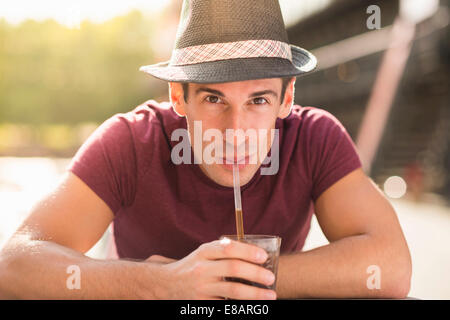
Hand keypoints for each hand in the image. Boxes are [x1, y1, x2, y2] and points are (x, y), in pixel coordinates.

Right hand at [151, 239, 276, 299]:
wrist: (167, 284)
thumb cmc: (194, 265)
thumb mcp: (205, 252)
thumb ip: (224, 250)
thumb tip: (257, 252)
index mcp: (204, 251)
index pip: (228, 248)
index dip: (248, 251)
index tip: (264, 256)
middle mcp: (202, 268)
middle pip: (233, 269)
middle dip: (255, 273)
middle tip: (271, 278)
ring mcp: (201, 288)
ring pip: (232, 291)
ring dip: (255, 294)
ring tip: (270, 296)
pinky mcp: (202, 304)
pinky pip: (226, 305)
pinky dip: (241, 306)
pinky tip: (253, 306)